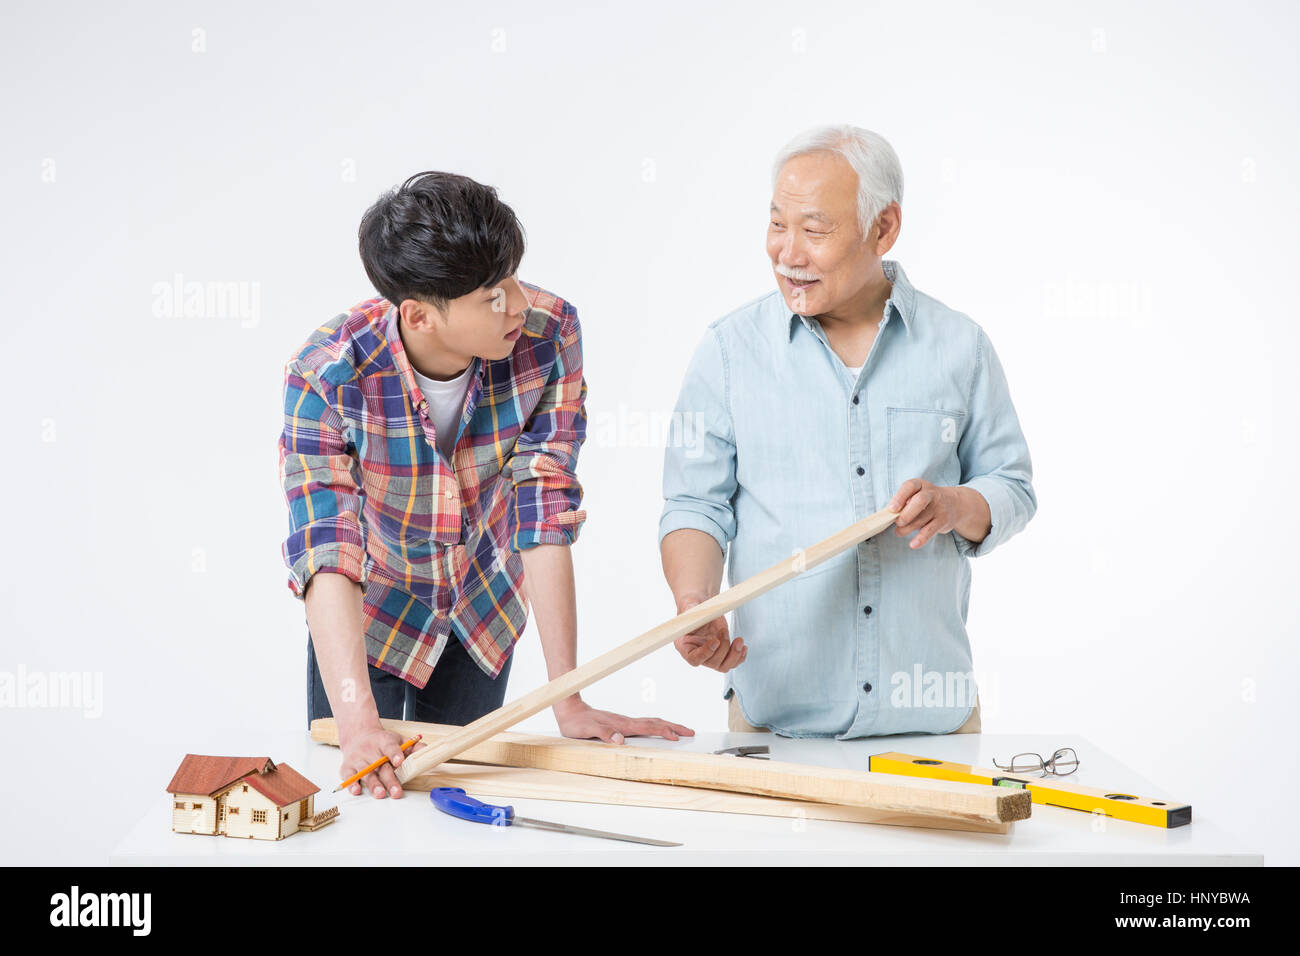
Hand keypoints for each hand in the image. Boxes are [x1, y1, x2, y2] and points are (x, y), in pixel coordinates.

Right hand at [337, 724, 424, 799]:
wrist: (358, 735)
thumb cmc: (381, 741)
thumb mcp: (398, 739)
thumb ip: (414, 747)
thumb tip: (427, 752)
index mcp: (384, 741)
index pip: (390, 747)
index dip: (395, 753)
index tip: (399, 761)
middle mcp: (370, 750)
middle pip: (380, 766)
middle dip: (389, 780)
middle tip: (396, 792)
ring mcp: (358, 759)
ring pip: (366, 773)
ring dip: (373, 784)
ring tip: (380, 794)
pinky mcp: (347, 767)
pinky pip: (349, 776)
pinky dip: (351, 784)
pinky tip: (357, 790)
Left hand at [553, 697, 693, 744]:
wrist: (569, 710)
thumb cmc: (576, 723)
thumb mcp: (586, 730)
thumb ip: (603, 734)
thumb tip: (619, 740)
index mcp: (621, 725)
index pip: (648, 727)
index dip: (663, 732)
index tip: (677, 737)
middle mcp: (625, 722)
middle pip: (655, 722)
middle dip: (674, 727)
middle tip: (690, 732)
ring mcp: (624, 722)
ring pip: (651, 722)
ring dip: (667, 726)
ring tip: (680, 731)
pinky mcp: (620, 724)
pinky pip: (644, 725)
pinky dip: (656, 727)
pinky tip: (658, 730)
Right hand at [672, 594, 746, 671]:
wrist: (704, 608)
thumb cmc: (694, 608)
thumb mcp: (689, 606)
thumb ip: (689, 611)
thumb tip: (692, 612)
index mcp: (685, 646)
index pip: (694, 659)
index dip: (705, 653)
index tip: (715, 641)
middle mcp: (698, 654)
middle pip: (712, 663)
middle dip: (723, 648)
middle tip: (724, 631)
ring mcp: (711, 656)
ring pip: (724, 666)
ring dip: (734, 655)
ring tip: (739, 640)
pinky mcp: (722, 653)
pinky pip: (732, 662)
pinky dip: (740, 657)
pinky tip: (743, 647)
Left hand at [888, 478, 964, 549]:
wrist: (954, 504)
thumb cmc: (927, 500)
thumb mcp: (916, 494)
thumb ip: (904, 502)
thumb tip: (889, 515)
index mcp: (920, 484)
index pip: (909, 486)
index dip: (899, 497)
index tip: (891, 509)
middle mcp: (931, 494)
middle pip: (919, 501)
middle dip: (906, 514)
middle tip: (898, 522)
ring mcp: (939, 507)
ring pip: (922, 519)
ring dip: (907, 528)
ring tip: (899, 532)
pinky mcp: (943, 521)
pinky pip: (930, 530)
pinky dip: (921, 538)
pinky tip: (913, 544)